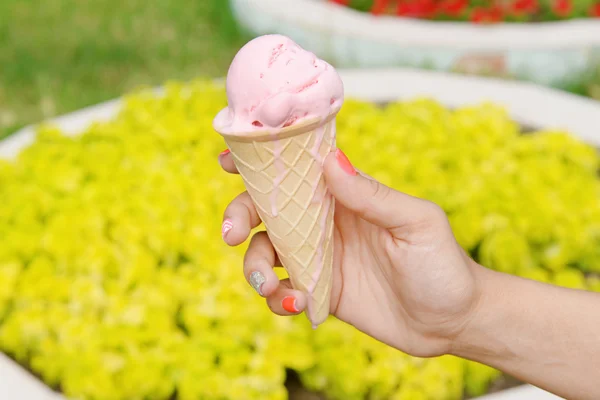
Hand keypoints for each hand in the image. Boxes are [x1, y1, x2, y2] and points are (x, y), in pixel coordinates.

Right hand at [219, 148, 480, 357]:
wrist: (453, 320)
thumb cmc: (442, 263)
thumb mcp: (416, 223)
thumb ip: (372, 196)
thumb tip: (330, 160)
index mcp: (345, 196)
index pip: (297, 170)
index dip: (259, 162)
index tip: (229, 161)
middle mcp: (325, 223)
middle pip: (266, 210)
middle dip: (239, 216)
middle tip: (232, 233)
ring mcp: (320, 258)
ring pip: (265, 253)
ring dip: (254, 267)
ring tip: (272, 287)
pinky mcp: (320, 292)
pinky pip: (283, 291)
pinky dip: (278, 299)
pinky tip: (300, 305)